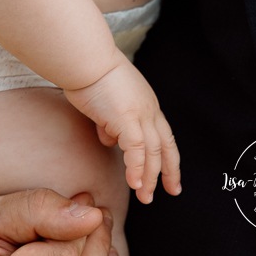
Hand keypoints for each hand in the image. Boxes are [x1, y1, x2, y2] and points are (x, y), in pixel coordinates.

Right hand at [65, 56, 180, 204]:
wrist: (85, 58)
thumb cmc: (90, 74)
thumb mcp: (107, 102)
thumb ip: (111, 121)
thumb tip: (110, 138)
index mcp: (146, 103)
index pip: (164, 135)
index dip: (169, 157)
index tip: (170, 176)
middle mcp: (148, 109)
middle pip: (165, 146)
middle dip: (168, 172)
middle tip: (168, 192)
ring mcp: (139, 113)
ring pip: (153, 152)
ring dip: (150, 177)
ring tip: (145, 197)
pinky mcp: (126, 118)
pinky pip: (136, 150)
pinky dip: (136, 169)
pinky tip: (133, 183)